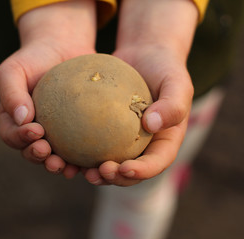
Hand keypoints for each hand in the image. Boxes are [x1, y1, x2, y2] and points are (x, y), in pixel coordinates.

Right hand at [0, 0, 95, 177]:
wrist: (62, 48)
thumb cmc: (33, 58)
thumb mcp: (14, 70)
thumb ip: (11, 93)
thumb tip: (22, 119)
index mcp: (15, 121)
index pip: (12, 135)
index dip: (22, 139)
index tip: (36, 131)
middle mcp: (35, 131)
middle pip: (33, 152)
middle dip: (40, 158)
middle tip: (50, 156)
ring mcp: (57, 134)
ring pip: (56, 156)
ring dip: (61, 166)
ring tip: (69, 168)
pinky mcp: (78, 132)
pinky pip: (80, 149)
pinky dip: (84, 159)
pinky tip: (92, 162)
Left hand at [84, 0, 197, 185]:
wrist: (145, 55)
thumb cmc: (165, 68)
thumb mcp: (177, 82)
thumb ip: (172, 104)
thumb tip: (152, 126)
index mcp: (164, 141)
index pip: (157, 162)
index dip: (142, 172)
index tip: (125, 169)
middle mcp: (144, 145)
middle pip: (131, 171)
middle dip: (115, 178)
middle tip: (98, 172)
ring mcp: (124, 139)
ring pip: (110, 163)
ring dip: (96, 172)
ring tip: (80, 171)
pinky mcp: (106, 129)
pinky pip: (94, 143)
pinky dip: (82, 152)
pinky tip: (66, 151)